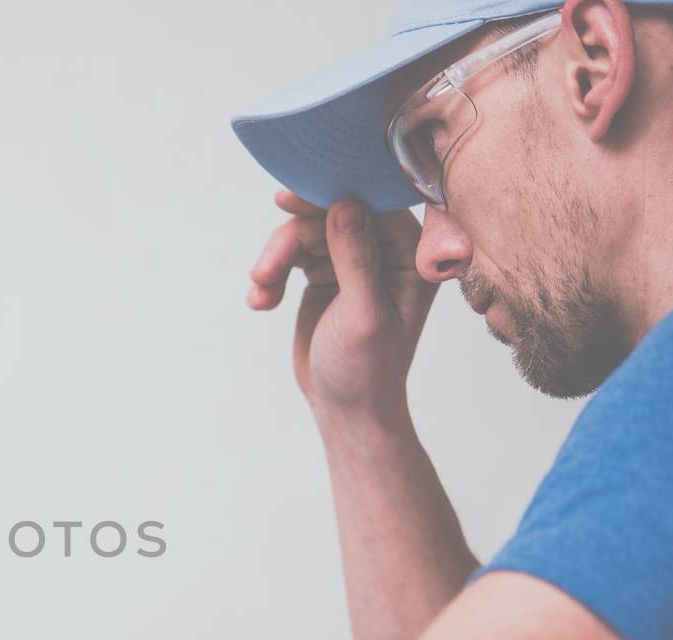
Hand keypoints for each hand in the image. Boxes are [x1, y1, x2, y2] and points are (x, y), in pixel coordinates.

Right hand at [247, 191, 437, 417]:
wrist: (346, 408)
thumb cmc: (366, 370)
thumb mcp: (363, 315)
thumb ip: (356, 259)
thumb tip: (345, 204)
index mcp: (411, 257)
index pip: (371, 208)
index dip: (329, 198)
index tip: (288, 201)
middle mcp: (385, 253)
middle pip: (330, 216)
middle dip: (292, 240)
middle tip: (265, 268)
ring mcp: (353, 261)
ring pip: (305, 234)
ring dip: (275, 261)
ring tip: (261, 293)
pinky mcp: (326, 274)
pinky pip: (291, 255)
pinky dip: (271, 276)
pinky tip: (261, 300)